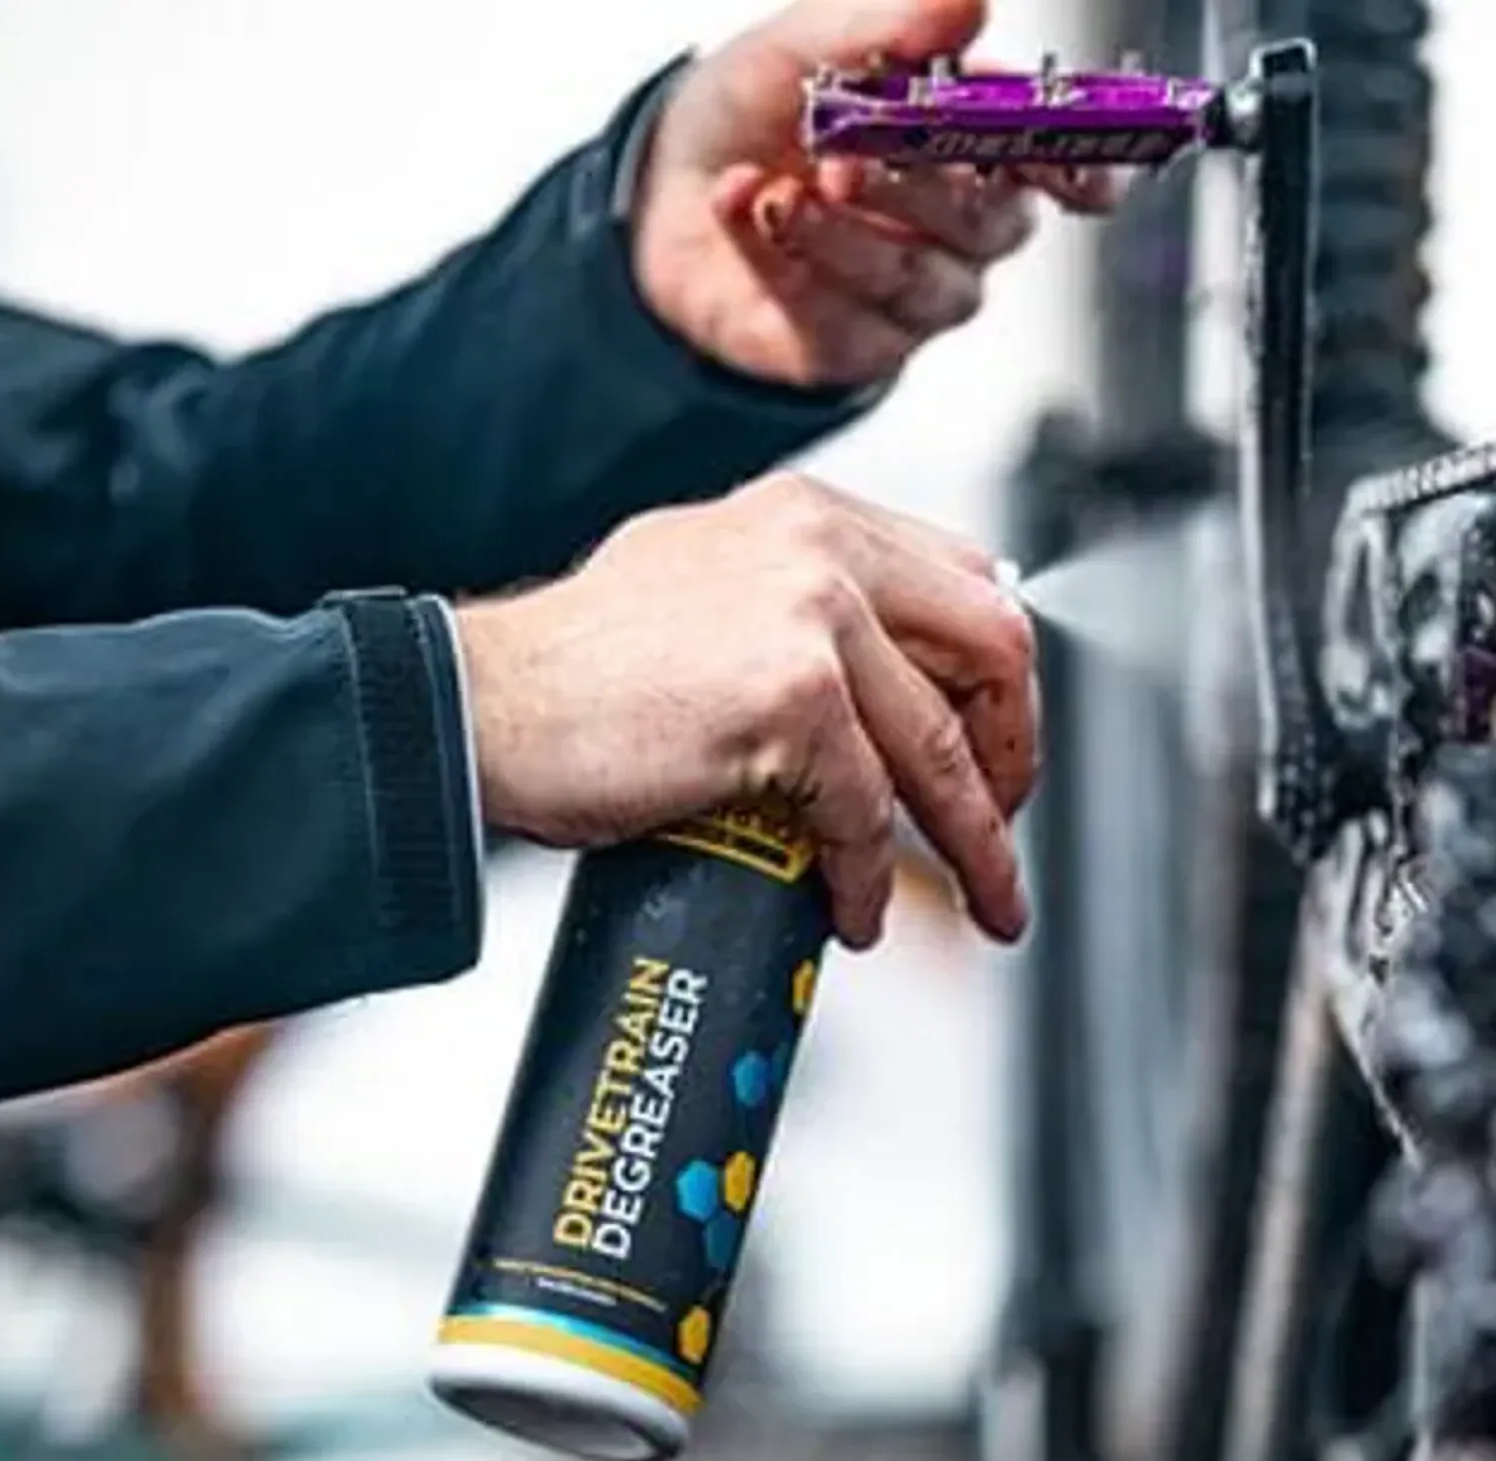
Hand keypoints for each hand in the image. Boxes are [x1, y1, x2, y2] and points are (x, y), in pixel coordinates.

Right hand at [454, 474, 1036, 949]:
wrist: (482, 708)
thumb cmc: (571, 679)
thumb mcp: (701, 598)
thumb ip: (791, 614)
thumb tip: (871, 687)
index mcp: (805, 516)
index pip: (964, 582)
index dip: (995, 679)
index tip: (996, 747)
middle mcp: (819, 546)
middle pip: (987, 650)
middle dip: (1014, 756)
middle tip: (1006, 827)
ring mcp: (811, 613)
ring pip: (940, 746)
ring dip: (973, 843)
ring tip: (979, 900)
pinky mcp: (792, 696)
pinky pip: (868, 810)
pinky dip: (870, 877)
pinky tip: (856, 909)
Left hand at [631, 0, 1118, 388]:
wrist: (671, 188)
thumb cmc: (763, 112)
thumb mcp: (813, 41)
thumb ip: (892, 26)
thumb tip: (967, 2)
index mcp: (982, 140)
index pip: (1069, 166)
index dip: (1084, 170)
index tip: (1075, 168)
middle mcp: (968, 227)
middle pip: (984, 222)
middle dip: (919, 186)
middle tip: (849, 154)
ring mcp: (918, 297)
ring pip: (912, 279)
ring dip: (842, 234)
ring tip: (781, 191)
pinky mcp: (860, 349)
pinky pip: (839, 319)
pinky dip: (784, 259)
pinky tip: (744, 206)